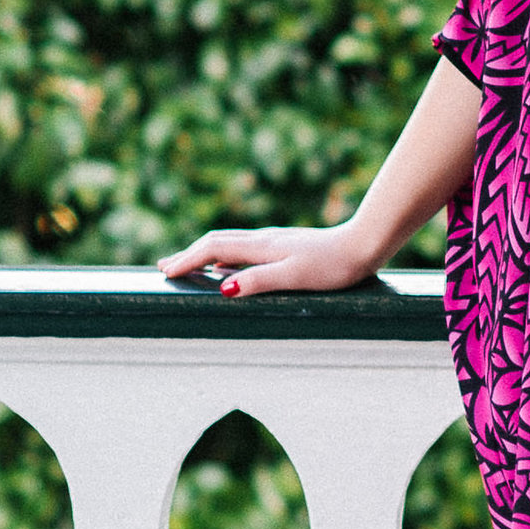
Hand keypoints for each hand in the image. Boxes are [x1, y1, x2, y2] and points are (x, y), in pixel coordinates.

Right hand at [152, 221, 384, 296]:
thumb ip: (260, 281)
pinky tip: (230, 266)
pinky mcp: (287, 246)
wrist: (364, 244)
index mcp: (262, 247)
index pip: (213, 248)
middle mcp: (264, 240)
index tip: (165, 273)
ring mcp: (275, 241)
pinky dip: (226, 256)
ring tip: (189, 264)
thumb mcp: (295, 277)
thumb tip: (223, 288)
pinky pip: (245, 248)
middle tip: (165, 266)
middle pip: (216, 242)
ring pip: (230, 244)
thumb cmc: (333, 266)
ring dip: (205, 253)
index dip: (187, 260)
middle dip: (189, 254)